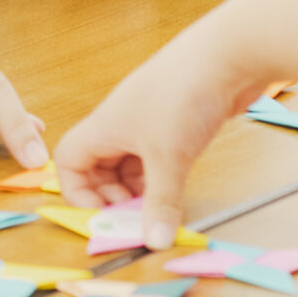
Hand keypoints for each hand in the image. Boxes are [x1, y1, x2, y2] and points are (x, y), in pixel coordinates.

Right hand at [54, 20, 266, 241]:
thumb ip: (160, 203)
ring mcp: (150, 122)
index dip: (77, 192)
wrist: (229, 54)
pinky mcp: (176, 123)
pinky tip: (177, 190)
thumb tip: (154, 242)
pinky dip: (161, 178)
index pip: (68, 161)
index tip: (101, 214)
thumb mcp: (168, 157)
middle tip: (134, 218)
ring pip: (130, 164)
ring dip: (138, 190)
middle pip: (99, 167)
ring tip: (157, 208)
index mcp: (105, 126)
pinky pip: (157, 158)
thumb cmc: (184, 93)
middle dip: (112, 197)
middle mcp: (122, 123)